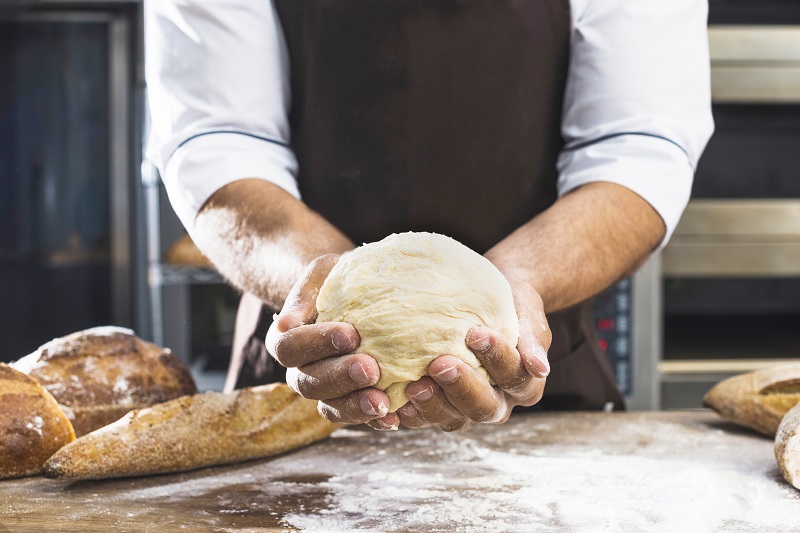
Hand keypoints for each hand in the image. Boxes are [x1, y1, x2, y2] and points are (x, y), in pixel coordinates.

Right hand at [265, 254, 395, 428]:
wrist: (359, 294)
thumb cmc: (339, 277)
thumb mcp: (323, 271)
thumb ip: (305, 292)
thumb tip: (285, 322)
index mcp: (285, 339)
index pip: (289, 347)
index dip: (316, 343)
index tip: (350, 333)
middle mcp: (299, 370)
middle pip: (308, 382)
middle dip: (340, 377)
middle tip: (372, 369)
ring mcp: (323, 390)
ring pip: (329, 406)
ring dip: (355, 406)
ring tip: (384, 402)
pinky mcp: (347, 402)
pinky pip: (354, 417)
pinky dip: (373, 420)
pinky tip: (395, 417)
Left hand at [389, 272, 551, 431]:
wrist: (485, 300)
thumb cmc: (509, 300)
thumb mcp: (525, 308)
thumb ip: (532, 335)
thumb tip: (540, 367)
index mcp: (526, 383)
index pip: (515, 376)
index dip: (496, 358)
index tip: (475, 333)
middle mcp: (499, 402)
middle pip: (484, 407)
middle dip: (461, 388)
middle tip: (440, 364)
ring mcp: (467, 409)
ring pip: (454, 419)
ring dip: (433, 406)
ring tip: (414, 387)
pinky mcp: (441, 407)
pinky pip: (426, 419)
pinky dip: (411, 414)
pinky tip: (395, 402)